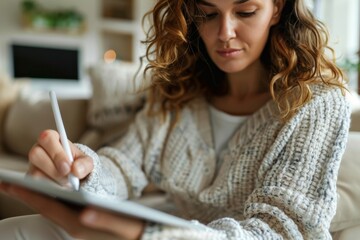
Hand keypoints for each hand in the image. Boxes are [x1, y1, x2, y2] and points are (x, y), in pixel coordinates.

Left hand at [0, 183, 144, 239]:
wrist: (141, 235)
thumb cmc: (134, 230)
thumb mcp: (126, 226)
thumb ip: (107, 220)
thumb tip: (86, 213)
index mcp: (82, 226)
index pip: (51, 208)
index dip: (30, 195)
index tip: (10, 183)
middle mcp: (75, 225)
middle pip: (45, 207)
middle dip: (26, 193)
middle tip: (7, 182)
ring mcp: (76, 223)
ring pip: (50, 207)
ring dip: (35, 195)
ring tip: (20, 185)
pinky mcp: (81, 221)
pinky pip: (59, 209)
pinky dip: (47, 199)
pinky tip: (46, 193)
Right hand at [28, 129, 93, 185]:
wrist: (74, 177)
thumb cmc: (78, 164)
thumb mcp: (86, 162)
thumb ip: (85, 164)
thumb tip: (76, 170)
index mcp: (52, 139)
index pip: (47, 138)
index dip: (57, 153)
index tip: (68, 167)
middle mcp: (38, 150)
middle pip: (36, 154)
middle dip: (54, 169)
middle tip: (67, 177)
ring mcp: (32, 165)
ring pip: (35, 172)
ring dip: (53, 181)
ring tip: (67, 184)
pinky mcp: (30, 180)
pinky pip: (34, 186)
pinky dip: (49, 189)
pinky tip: (59, 190)